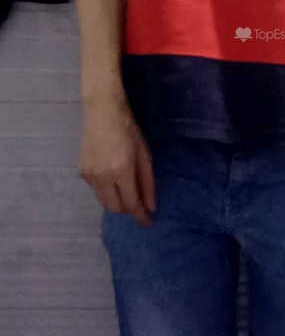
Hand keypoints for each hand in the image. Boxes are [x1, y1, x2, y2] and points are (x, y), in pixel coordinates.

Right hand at [79, 96, 155, 227]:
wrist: (102, 112)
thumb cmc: (129, 130)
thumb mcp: (144, 155)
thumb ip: (147, 183)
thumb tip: (151, 207)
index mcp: (121, 171)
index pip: (131, 203)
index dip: (140, 216)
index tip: (148, 223)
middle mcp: (102, 177)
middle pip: (115, 208)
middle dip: (128, 209)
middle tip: (138, 202)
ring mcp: (89, 175)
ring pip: (104, 202)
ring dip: (116, 202)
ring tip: (126, 190)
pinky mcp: (82, 172)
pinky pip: (96, 190)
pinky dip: (106, 190)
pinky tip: (112, 176)